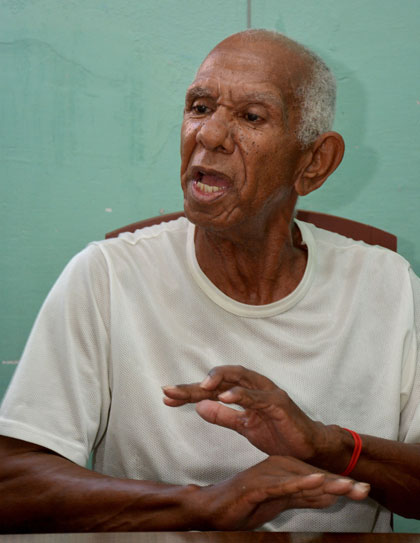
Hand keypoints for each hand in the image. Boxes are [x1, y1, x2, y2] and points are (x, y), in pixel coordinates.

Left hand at [163, 365, 328, 458]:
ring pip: (240, 379)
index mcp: (245, 392)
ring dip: (218, 380)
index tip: (167, 396)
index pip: (212, 389)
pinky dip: (241, 395)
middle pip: (222, 378)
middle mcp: (254, 387)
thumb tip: (200, 407)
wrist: (309, 450)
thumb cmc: (279, 435)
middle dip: (196, 384)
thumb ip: (224, 417)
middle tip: (171, 390)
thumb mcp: (245, 427)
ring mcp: (267, 393)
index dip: (189, 391)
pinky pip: (258, 397)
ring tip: (198, 387)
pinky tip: (224, 397)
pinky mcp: (279, 404)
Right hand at [189, 456, 369, 530]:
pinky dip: (299, 483)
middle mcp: (277, 468)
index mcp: (283, 469)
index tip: (363, 490)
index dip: (340, 484)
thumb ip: (302, 496)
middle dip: (339, 484)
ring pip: (301, 479)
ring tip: (348, 486)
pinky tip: (315, 481)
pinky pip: (281, 485)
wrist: (213, 508)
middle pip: (313, 476)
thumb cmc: (244, 505)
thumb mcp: (279, 502)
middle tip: (364, 489)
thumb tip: (329, 495)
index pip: (316, 477)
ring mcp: (267, 476)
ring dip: (326, 482)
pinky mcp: (257, 486)